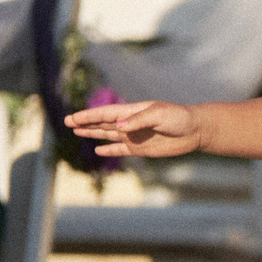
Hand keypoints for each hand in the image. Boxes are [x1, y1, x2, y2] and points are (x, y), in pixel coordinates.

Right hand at [64, 99, 200, 157]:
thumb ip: (138, 120)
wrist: (194, 130)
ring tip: (77, 131)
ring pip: (107, 135)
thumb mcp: (159, 115)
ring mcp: (133, 136)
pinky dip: (109, 150)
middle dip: (85, 123)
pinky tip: (98, 150)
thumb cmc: (178, 117)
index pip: (105, 114)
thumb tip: (118, 127)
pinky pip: (120, 149)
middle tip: (67, 122)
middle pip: (102, 123)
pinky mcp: (140, 148)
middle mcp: (129, 123)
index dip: (89, 116)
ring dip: (92, 134)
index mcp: (132, 111)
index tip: (73, 118)